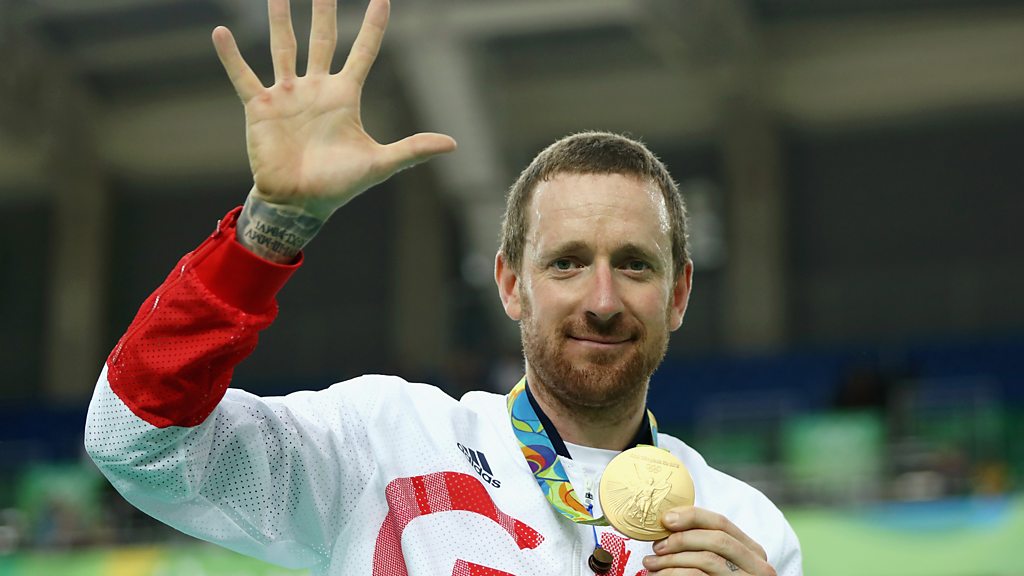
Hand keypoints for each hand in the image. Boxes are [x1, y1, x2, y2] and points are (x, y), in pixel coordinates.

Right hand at [212, 0, 456, 218]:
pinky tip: (220, 33)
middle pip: (322, 39)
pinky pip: (243, 77)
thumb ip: (412, 150)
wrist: (299, 203)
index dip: (374, 25)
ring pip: (283, 47)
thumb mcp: (379, 164)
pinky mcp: (260, 108)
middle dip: (324, 10)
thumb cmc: (338, 185)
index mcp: (345, 96)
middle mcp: (316, 88)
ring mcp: (286, 94)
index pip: (364, 51)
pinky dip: (231, 57)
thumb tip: (452, 144)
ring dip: (280, 19)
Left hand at [642, 507, 775, 575]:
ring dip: (673, 559)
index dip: (692, 516)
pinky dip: (676, 574)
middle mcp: (758, 566)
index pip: (721, 523)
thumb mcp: (719, 562)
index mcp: (752, 551)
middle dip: (682, 539)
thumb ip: (704, 544)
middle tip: (657, 546)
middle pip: (717, 539)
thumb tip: (670, 521)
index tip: (665, 519)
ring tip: (651, 564)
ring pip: (708, 559)